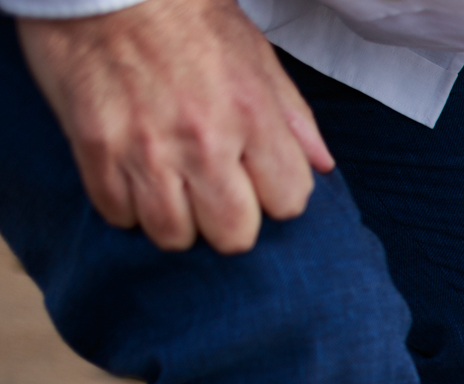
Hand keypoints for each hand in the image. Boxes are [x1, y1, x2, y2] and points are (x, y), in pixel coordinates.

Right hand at [19, 0, 334, 253]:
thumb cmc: (183, 13)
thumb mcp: (253, 52)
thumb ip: (291, 115)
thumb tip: (321, 165)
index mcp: (252, 114)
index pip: (288, 202)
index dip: (276, 196)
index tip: (258, 181)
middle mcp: (203, 139)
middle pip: (232, 235)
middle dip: (228, 222)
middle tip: (213, 194)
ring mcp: (146, 148)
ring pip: (173, 235)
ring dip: (175, 220)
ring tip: (170, 189)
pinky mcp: (95, 148)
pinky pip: (118, 214)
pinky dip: (126, 206)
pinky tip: (132, 178)